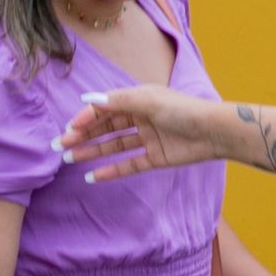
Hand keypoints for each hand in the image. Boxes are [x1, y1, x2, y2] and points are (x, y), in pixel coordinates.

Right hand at [56, 87, 226, 180]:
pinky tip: (93, 176)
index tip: (70, 128)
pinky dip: (111, 170)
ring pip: (114, 145)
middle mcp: (141, 117)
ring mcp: (147, 138)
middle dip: (83, 135)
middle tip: (61, 146)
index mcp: (138, 99)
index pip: (105, 107)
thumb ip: (119, 102)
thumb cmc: (183, 110)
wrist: (214, 132)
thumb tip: (89, 100)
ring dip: (93, 151)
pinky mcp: (155, 157)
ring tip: (71, 158)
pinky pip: (129, 164)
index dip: (87, 117)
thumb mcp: (149, 101)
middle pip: (106, 127)